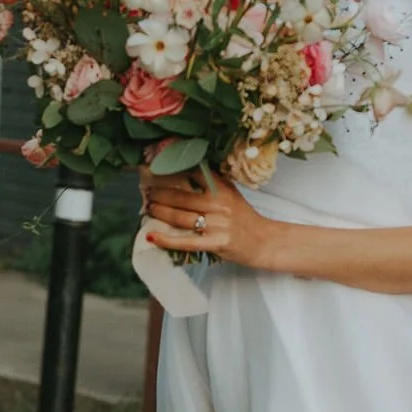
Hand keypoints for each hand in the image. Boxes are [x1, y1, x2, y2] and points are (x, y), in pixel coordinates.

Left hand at [139, 165, 275, 269]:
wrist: (264, 242)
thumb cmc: (244, 218)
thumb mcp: (231, 194)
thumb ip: (211, 183)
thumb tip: (184, 173)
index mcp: (222, 189)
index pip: (193, 173)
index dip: (172, 170)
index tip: (155, 168)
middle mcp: (219, 204)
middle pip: (181, 197)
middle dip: (159, 194)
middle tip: (146, 192)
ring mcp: (217, 224)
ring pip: (180, 217)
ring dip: (160, 212)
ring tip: (148, 208)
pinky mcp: (216, 243)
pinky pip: (186, 241)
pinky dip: (166, 239)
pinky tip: (151, 235)